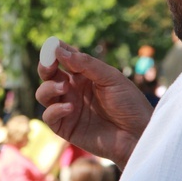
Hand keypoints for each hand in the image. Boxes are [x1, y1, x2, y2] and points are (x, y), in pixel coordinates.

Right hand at [36, 40, 152, 168]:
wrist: (138, 135)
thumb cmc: (129, 104)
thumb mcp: (111, 78)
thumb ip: (86, 64)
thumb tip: (60, 51)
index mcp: (84, 75)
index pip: (64, 59)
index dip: (55, 51)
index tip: (53, 46)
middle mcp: (73, 90)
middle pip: (48, 75)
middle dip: (45, 67)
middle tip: (50, 65)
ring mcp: (68, 108)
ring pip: (43, 94)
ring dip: (49, 88)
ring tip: (64, 87)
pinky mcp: (66, 127)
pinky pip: (49, 116)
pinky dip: (55, 109)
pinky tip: (70, 108)